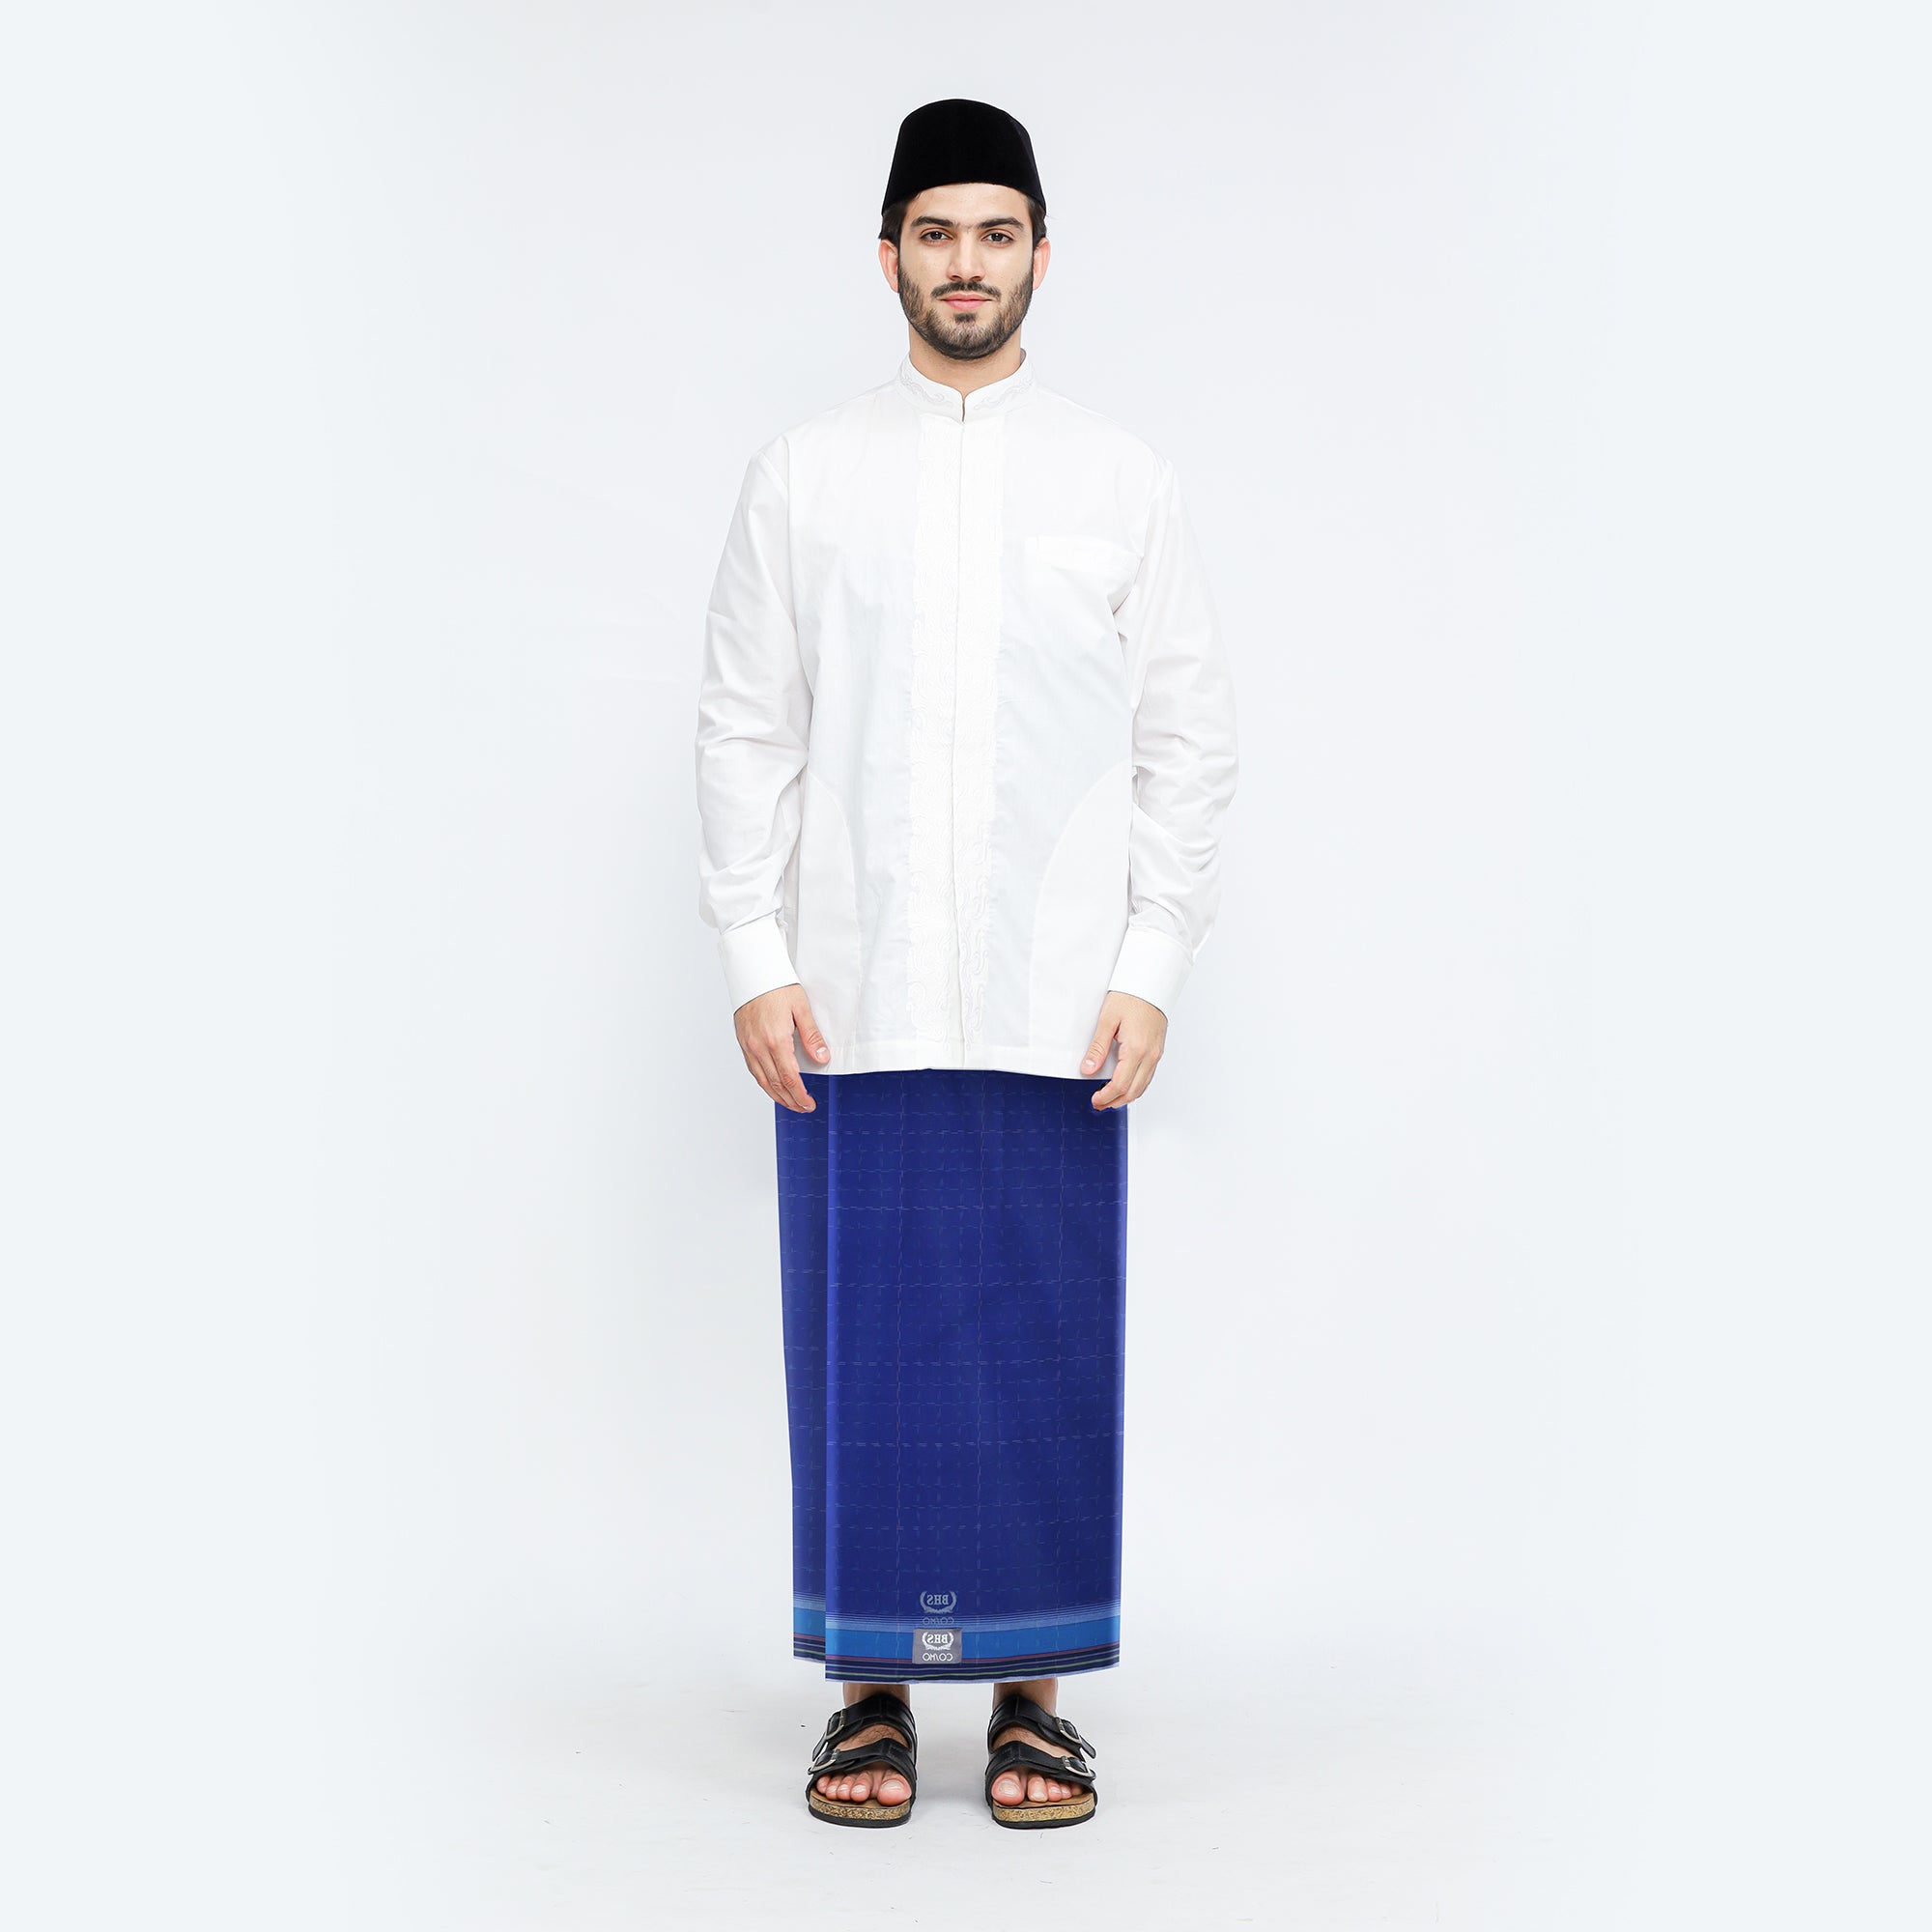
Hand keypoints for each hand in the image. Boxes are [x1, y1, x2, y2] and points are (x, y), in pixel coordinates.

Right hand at [735, 983, 830, 1111]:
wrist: (752, 973)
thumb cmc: (777, 986)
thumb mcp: (801, 1008)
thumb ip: (811, 1035)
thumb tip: (821, 1057)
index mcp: (776, 1040)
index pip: (790, 1078)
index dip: (800, 1095)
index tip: (809, 1103)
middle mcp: (759, 1047)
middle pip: (776, 1083)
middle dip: (791, 1100)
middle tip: (803, 1108)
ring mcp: (749, 1046)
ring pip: (762, 1080)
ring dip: (777, 1096)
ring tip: (790, 1103)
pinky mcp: (743, 1042)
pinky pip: (753, 1070)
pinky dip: (764, 1083)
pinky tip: (772, 1086)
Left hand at [1082, 991, 1166, 1107]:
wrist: (1149, 984)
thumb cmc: (1129, 997)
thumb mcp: (1106, 1020)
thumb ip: (1097, 1048)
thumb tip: (1088, 1069)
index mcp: (1136, 1049)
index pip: (1120, 1084)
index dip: (1106, 1096)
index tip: (1095, 1099)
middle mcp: (1150, 1055)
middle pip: (1134, 1091)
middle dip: (1115, 1101)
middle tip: (1099, 1104)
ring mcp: (1156, 1054)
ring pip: (1143, 1086)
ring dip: (1126, 1097)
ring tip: (1109, 1098)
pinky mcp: (1158, 1051)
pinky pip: (1148, 1076)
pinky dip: (1136, 1086)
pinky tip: (1124, 1085)